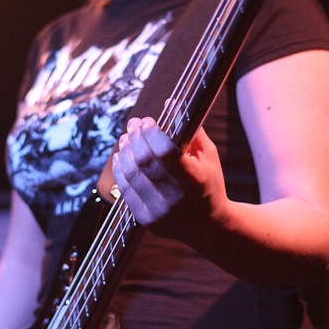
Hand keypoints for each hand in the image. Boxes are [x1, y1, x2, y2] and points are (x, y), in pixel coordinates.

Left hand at [112, 117, 228, 244]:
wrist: (209, 226)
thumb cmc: (209, 183)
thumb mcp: (208, 156)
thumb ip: (190, 129)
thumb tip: (170, 102)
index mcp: (195, 180)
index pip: (166, 152)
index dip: (152, 133)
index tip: (147, 120)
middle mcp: (176, 198)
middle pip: (145, 162)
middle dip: (135, 138)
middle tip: (133, 124)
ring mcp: (159, 211)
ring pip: (131, 174)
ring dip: (125, 151)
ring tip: (125, 138)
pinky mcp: (146, 220)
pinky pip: (125, 190)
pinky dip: (119, 170)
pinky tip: (120, 156)